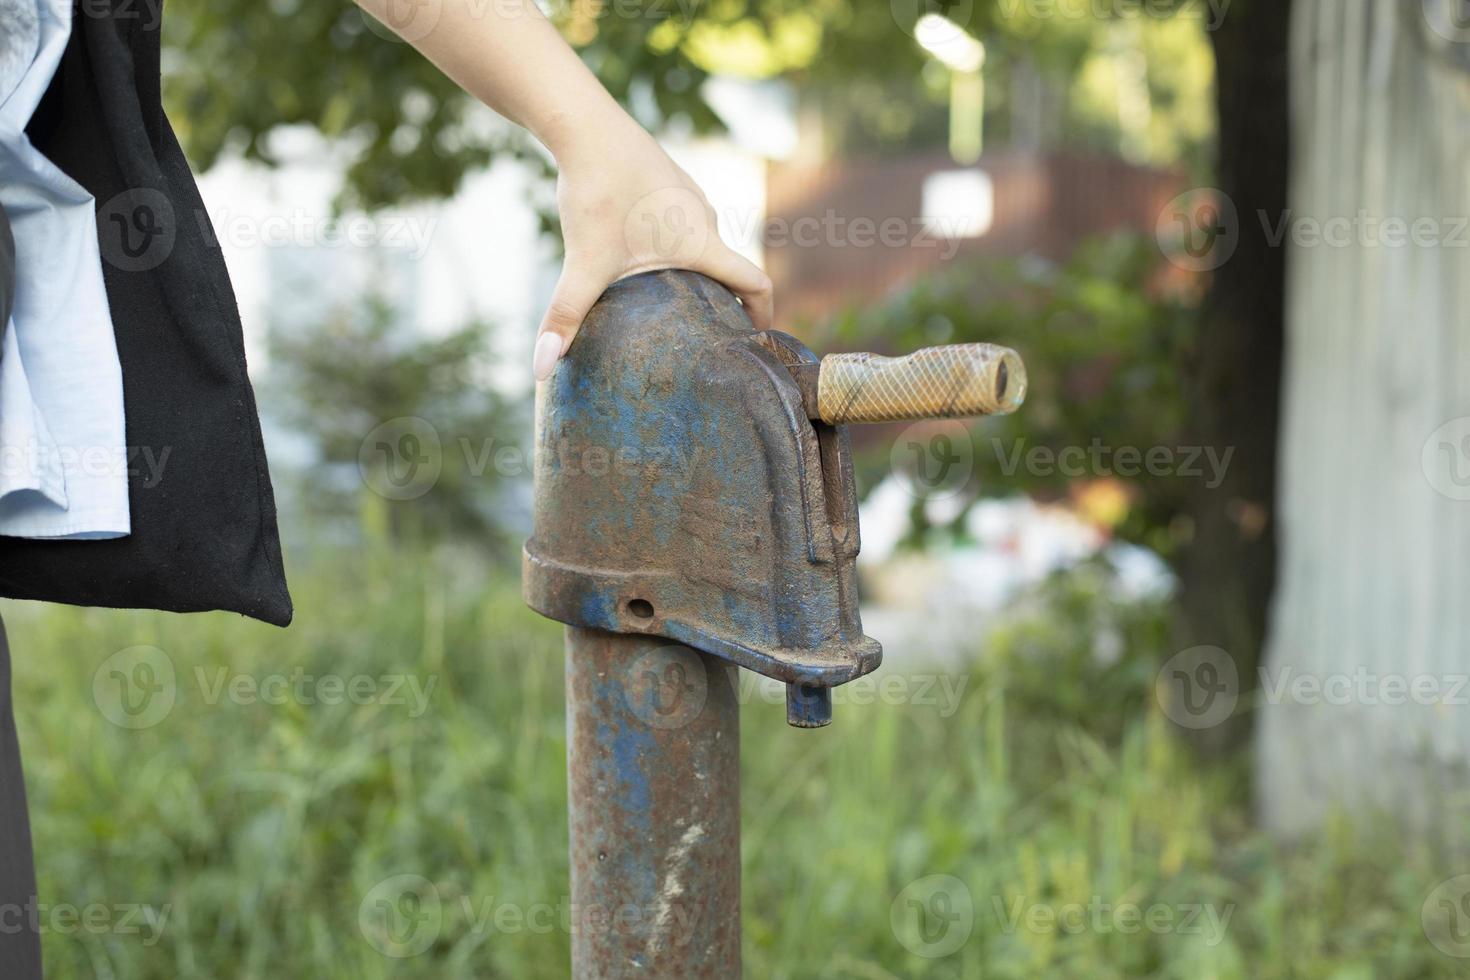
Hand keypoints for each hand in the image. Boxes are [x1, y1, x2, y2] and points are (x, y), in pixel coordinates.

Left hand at [532, 125, 772, 379]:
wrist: (584, 123)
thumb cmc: (596, 190)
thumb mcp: (584, 262)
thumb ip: (566, 315)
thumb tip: (541, 370)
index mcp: (702, 241)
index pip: (755, 283)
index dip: (763, 315)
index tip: (754, 342)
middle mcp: (705, 217)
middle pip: (730, 267)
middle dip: (725, 303)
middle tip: (706, 338)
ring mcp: (689, 195)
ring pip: (704, 244)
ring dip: (698, 274)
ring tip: (673, 306)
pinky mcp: (667, 181)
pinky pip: (683, 223)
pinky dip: (676, 248)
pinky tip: (641, 262)